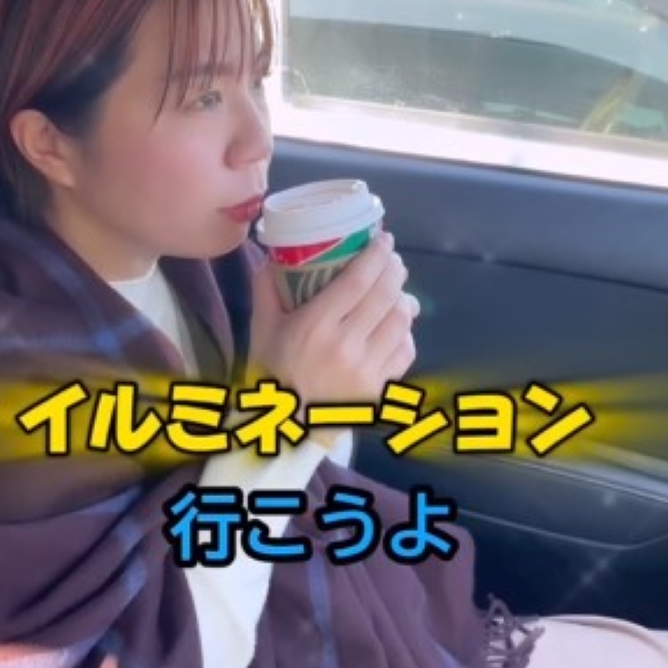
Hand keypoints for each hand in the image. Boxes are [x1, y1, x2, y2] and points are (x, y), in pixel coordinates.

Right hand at [249, 231, 419, 411]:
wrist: (283, 428)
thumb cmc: (271, 371)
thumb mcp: (262, 327)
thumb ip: (266, 287)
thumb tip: (274, 250)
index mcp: (315, 326)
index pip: (358, 279)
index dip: (376, 254)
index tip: (384, 239)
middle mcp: (345, 346)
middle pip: (385, 295)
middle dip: (394, 270)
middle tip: (391, 260)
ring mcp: (366, 370)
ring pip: (401, 321)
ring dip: (403, 300)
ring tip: (396, 292)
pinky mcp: (380, 389)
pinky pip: (405, 352)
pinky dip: (405, 334)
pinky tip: (395, 327)